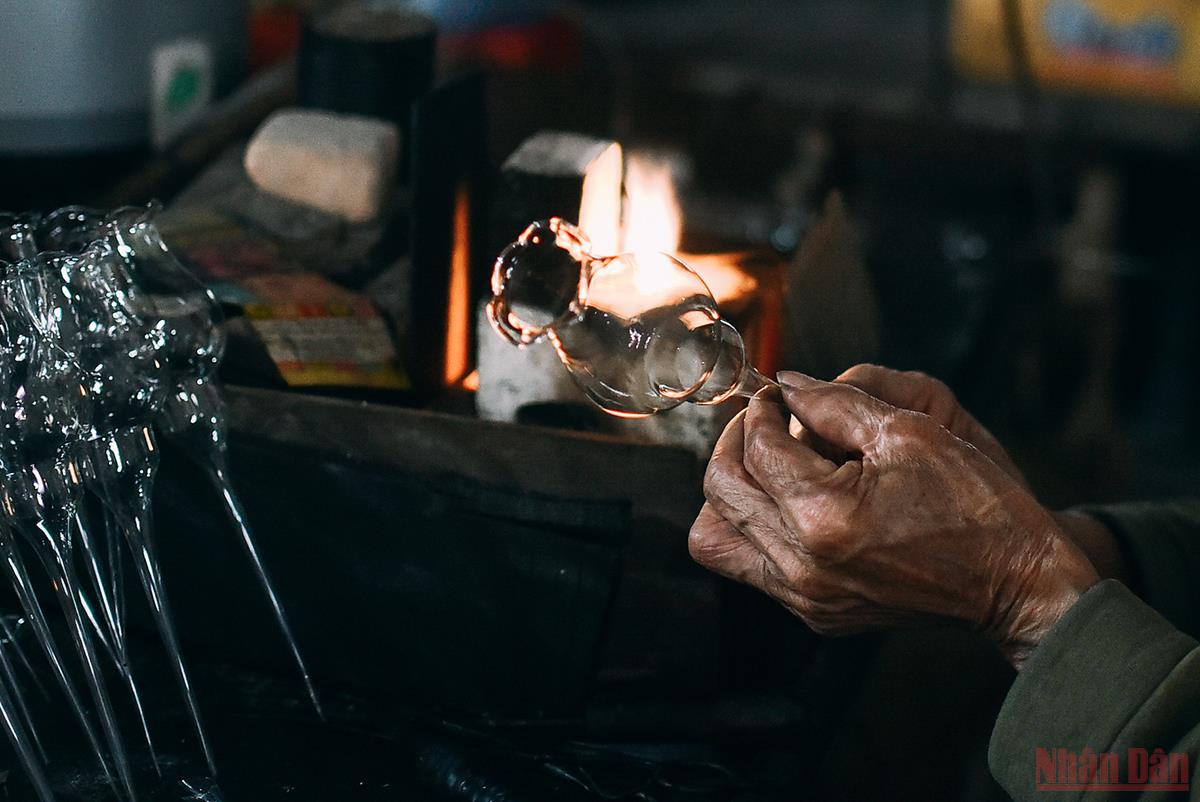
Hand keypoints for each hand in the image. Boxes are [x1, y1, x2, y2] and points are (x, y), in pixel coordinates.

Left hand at [689, 372, 1099, 667]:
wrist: (1016, 583)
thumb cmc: (975, 504)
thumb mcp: (910, 431)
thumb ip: (834, 401)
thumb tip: (786, 382)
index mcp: (824, 515)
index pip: (756, 447)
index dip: (760, 409)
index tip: (777, 394)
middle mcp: (802, 565)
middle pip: (720, 490)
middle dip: (734, 442)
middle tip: (764, 421)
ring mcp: (805, 598)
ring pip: (716, 537)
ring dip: (733, 492)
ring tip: (767, 466)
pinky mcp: (815, 614)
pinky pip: (752, 566)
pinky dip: (757, 527)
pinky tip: (795, 503)